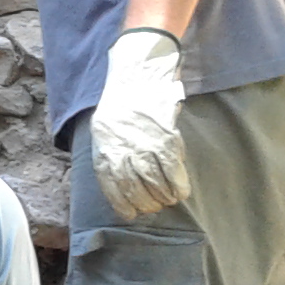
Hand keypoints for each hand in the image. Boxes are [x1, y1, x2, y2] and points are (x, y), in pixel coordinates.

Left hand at [90, 28, 190, 219]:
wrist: (138, 70)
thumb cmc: (122, 99)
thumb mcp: (105, 126)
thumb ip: (113, 150)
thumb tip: (123, 178)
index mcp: (103, 146)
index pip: (110, 185)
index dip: (122, 203)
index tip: (130, 214)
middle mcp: (121, 148)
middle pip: (133, 187)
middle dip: (144, 203)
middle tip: (153, 208)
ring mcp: (144, 143)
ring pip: (154, 182)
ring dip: (162, 197)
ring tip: (168, 201)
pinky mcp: (165, 136)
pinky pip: (172, 168)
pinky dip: (177, 183)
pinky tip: (180, 191)